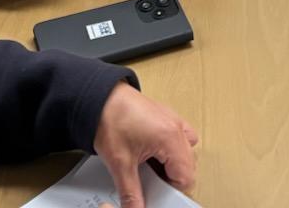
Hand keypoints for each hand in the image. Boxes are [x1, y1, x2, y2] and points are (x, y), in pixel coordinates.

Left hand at [93, 82, 198, 207]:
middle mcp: (176, 128)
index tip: (157, 192)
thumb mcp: (120, 164)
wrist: (98, 97)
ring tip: (150, 165)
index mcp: (170, 139)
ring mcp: (172, 119)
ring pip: (186, 150)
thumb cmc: (110, 120)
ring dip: (173, 162)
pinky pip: (179, 136)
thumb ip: (131, 192)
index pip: (186, 176)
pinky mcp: (164, 115)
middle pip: (189, 164)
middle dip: (172, 177)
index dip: (172, 189)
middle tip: (150, 179)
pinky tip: (151, 150)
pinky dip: (170, 147)